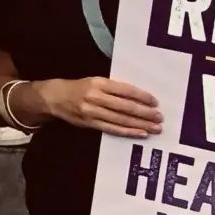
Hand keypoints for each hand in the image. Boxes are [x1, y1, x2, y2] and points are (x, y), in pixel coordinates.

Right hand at [33, 76, 161, 137]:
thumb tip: (139, 98)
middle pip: (125, 107)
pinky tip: (140, 133)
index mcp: (99, 83)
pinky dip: (128, 132)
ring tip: (155, 128)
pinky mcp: (90, 123)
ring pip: (121, 120)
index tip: (155, 102)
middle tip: (159, 117)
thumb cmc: (79, 88)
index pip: (125, 90)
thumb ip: (114, 88)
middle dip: (145, 113)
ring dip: (140, 125)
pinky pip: (112, 129)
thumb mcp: (95, 81)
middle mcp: (95, 97)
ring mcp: (92, 112)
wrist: (54, 98)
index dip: (142, 96)